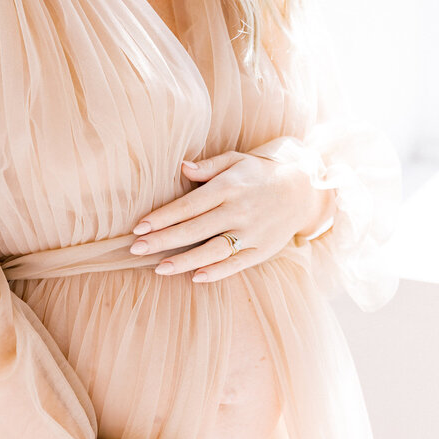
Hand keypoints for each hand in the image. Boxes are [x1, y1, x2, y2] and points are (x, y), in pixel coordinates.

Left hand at [127, 150, 321, 281]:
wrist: (303, 190)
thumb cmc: (260, 173)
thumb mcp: (236, 161)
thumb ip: (208, 167)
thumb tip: (181, 167)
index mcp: (229, 187)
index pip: (189, 205)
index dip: (162, 216)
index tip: (139, 227)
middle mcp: (238, 211)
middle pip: (194, 229)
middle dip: (163, 240)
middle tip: (135, 249)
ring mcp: (251, 233)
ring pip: (213, 250)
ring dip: (185, 261)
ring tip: (159, 269)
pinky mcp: (261, 249)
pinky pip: (237, 264)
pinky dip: (217, 272)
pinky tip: (195, 278)